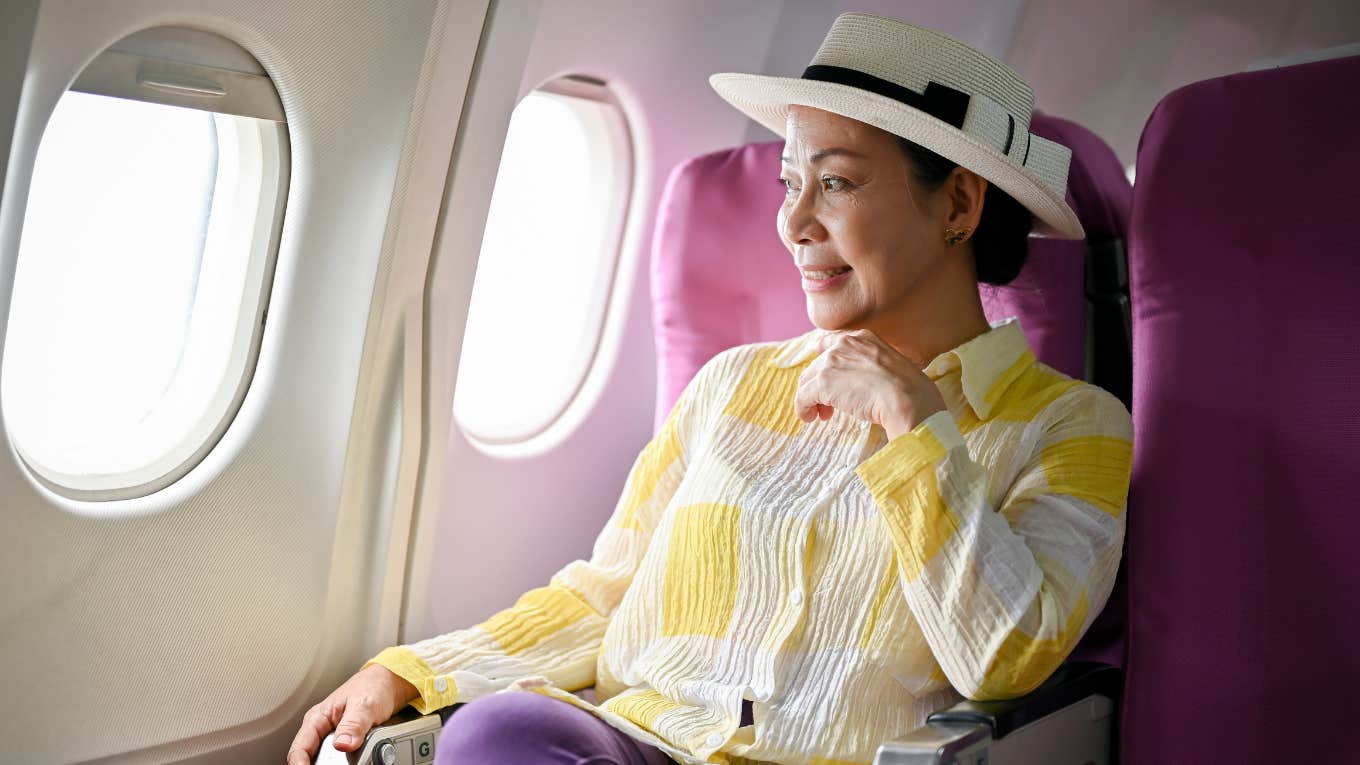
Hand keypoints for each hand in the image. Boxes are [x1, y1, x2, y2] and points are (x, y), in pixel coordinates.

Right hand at [286, 663, 418, 764]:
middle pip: (310, 757)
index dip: (300, 763)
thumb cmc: (373, 687)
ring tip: (350, 761)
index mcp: (318, 717)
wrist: (388, 685)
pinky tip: (354, 760)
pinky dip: (346, 762)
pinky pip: (340, 760)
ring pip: (325, 760)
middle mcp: (321, 729)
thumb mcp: (364, 704)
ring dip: (335, 764)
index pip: (300, 746)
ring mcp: (333, 738)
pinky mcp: (345, 744)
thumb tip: (342, 744)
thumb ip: (354, 724)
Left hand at [793, 329, 946, 439]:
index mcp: (863, 339)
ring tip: (822, 416)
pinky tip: (810, 418)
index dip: (822, 358)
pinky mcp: (822, 382)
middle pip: (817, 366)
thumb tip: (865, 385)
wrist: (906, 399)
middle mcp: (844, 345)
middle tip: (828, 408)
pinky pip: (803, 397)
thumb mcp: (893, 368)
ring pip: (808, 381)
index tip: (820, 371)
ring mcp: (831, 362)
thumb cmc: (909, 391)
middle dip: (820, 387)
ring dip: (811, 399)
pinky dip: (803, 409)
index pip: (831, 342)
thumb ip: (874, 369)